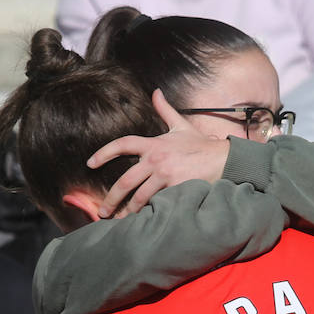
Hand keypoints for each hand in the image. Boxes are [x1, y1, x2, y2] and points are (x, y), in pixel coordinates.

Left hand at [89, 89, 229, 218]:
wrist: (223, 159)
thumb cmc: (200, 145)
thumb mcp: (181, 126)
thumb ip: (165, 110)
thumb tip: (156, 92)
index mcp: (154, 144)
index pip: (123, 144)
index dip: (104, 153)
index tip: (90, 163)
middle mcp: (156, 159)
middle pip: (125, 180)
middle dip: (111, 198)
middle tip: (102, 211)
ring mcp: (165, 175)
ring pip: (139, 197)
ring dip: (127, 210)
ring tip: (119, 220)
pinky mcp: (175, 189)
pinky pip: (156, 204)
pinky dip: (147, 213)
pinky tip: (139, 221)